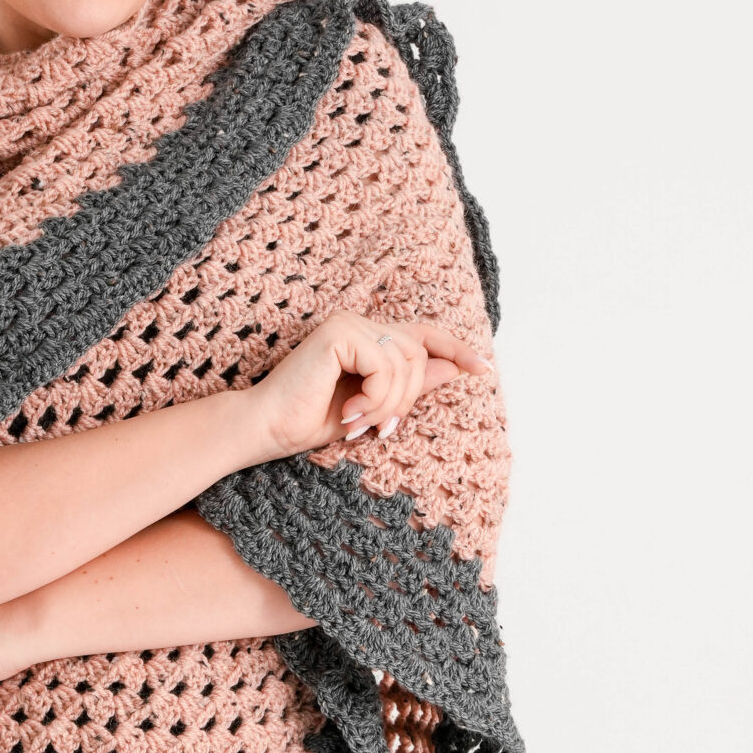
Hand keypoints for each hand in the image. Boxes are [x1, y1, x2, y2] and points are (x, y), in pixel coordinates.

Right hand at [241, 311, 493, 459]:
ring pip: (405, 362)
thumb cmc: (310, 420)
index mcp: (366, 338)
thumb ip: (410, 385)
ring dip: (390, 404)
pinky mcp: (338, 332)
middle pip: (418, 354)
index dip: (456, 349)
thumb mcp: (374, 407)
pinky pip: (384, 365)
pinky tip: (350, 415)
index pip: (423, 335)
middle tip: (380, 430)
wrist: (269, 429)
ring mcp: (348, 323)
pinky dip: (376, 398)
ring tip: (361, 425)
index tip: (483, 369)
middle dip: (408, 399)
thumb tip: (455, 369)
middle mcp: (358, 323)